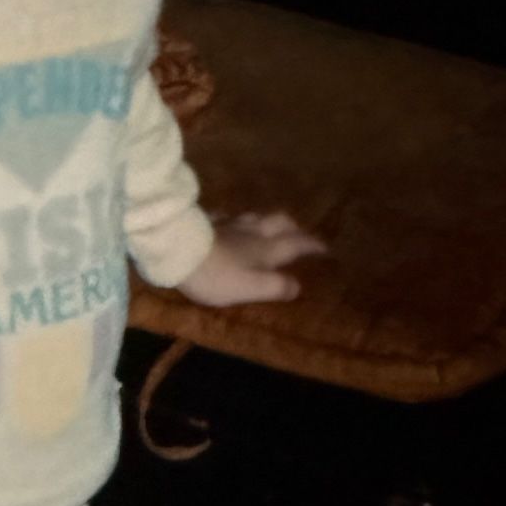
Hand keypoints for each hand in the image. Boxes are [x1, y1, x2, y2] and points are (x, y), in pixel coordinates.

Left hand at [177, 210, 325, 306]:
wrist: (178, 252)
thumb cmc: (218, 275)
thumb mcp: (252, 288)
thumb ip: (277, 287)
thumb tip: (298, 286)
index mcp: (267, 248)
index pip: (297, 244)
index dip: (313, 245)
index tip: (326, 248)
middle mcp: (252, 232)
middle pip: (279, 222)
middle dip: (293, 227)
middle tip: (299, 234)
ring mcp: (228, 224)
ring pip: (254, 217)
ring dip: (266, 221)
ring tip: (268, 227)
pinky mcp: (207, 223)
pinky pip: (224, 218)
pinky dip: (232, 221)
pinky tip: (226, 223)